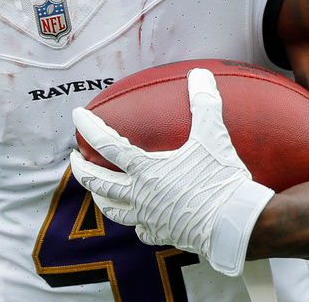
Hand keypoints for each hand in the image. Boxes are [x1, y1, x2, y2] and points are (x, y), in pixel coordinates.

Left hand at [69, 68, 274, 275]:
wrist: (235, 225)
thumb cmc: (221, 179)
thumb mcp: (213, 136)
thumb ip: (204, 103)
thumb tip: (201, 74)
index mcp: (145, 169)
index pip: (107, 144)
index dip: (89, 127)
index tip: (76, 116)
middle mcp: (140, 195)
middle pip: (99, 183)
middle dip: (81, 169)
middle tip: (73, 158)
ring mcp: (149, 218)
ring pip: (113, 211)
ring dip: (101, 198)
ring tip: (96, 191)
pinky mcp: (162, 235)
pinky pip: (140, 230)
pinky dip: (135, 222)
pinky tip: (138, 219)